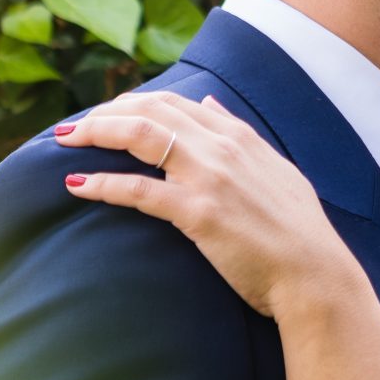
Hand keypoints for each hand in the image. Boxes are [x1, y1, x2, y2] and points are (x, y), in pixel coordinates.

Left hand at [55, 93, 351, 317]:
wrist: (315, 276)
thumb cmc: (298, 233)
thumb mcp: (275, 170)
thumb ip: (239, 136)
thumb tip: (209, 104)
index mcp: (240, 138)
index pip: (176, 104)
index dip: (134, 104)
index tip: (106, 114)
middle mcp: (223, 148)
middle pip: (151, 110)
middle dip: (106, 112)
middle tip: (74, 127)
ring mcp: (210, 178)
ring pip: (140, 135)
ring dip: (96, 132)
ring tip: (64, 141)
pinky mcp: (198, 213)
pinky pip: (138, 190)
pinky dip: (103, 183)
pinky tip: (78, 184)